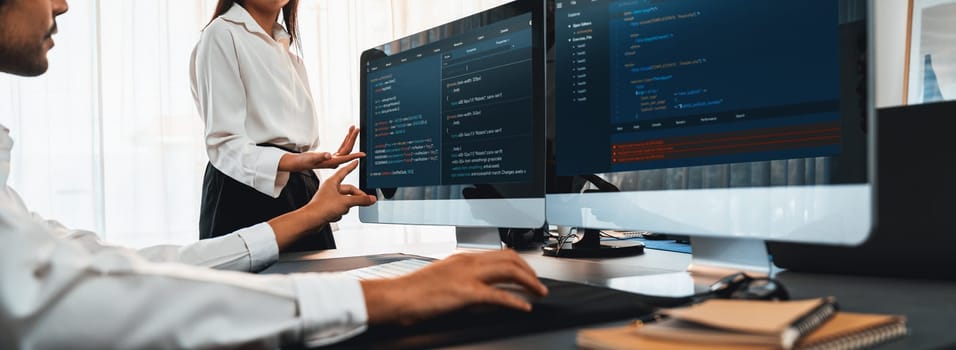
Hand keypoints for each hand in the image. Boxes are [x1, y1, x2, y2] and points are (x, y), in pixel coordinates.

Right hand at [276, 126, 364, 171]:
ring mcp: (333, 159)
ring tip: (353, 128)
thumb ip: (320, 156)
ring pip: (345, 148)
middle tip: (356, 129)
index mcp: (331, 162)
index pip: (346, 157)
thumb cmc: (303, 161)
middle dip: (352, 139)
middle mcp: (334, 161)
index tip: (364, 154)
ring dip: (349, 138)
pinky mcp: (330, 157)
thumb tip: (328, 155)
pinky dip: (344, 141)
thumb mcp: (311, 158)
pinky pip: (341, 148)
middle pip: (347, 150)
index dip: (355, 155)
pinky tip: (347, 135)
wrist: (297, 163)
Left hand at [304, 160, 375, 222]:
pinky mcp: (328, 208)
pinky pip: (340, 208)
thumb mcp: (346, 202)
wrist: (311, 220)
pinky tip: (335, 215)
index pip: (344, 171)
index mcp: (332, 182)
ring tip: (342, 210)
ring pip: (345, 201)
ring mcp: (329, 198)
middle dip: (356, 197)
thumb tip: (371, 199)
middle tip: (365, 200)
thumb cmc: (322, 207)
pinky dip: (340, 213)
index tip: (355, 162)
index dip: (351, 166)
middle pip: (348, 190)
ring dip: (346, 207)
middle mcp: (330, 189)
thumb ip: (360, 200)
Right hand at [360, 250, 547, 325]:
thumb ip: (461, 279)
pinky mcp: (465, 293)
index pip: (499, 253)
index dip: (518, 263)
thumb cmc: (412, 292)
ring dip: (529, 282)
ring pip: (509, 271)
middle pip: (510, 258)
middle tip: (538, 284)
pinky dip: (516, 301)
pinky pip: (498, 295)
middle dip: (529, 270)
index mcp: (462, 258)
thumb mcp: (441, 278)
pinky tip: (524, 307)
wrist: (395, 297)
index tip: (527, 273)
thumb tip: (478, 289)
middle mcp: (467, 262)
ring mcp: (467, 276)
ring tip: (539, 293)